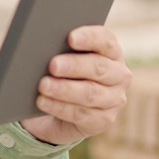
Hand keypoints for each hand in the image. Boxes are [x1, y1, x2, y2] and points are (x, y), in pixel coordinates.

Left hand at [19, 25, 132, 145]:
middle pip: (98, 67)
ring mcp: (114, 99)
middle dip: (73, 65)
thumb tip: (39, 40)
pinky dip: (59, 107)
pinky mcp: (104, 120)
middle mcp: (119, 74)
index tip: (70, 38)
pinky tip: (43, 102)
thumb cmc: (60, 75)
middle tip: (52, 65)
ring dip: (64, 89)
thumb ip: (59, 48)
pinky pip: (81, 114)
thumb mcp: (62, 59)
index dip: (89, 37)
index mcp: (111, 51)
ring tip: (43, 85)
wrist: (57, 111)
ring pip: (90, 93)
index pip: (105, 40)